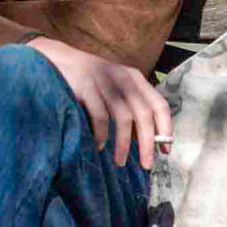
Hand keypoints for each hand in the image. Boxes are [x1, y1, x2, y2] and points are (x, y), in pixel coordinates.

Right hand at [28, 37, 170, 170]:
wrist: (60, 61)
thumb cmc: (92, 82)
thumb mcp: (116, 90)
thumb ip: (132, 109)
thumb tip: (147, 140)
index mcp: (135, 79)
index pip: (159, 104)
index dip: (166, 128)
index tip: (165, 150)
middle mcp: (124, 78)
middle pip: (144, 114)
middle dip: (147, 143)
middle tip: (147, 165)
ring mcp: (105, 82)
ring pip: (123, 117)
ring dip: (124, 144)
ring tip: (120, 162)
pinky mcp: (87, 87)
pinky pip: (100, 116)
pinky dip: (101, 135)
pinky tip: (99, 146)